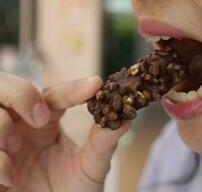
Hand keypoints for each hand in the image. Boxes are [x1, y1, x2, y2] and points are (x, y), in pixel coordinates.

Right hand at [0, 72, 129, 191]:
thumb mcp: (90, 168)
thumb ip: (103, 142)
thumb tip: (126, 117)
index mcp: (45, 122)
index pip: (53, 95)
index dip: (72, 89)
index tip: (96, 85)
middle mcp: (20, 126)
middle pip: (6, 87)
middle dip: (20, 94)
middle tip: (41, 118)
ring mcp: (1, 142)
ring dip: (2, 126)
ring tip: (17, 147)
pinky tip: (11, 179)